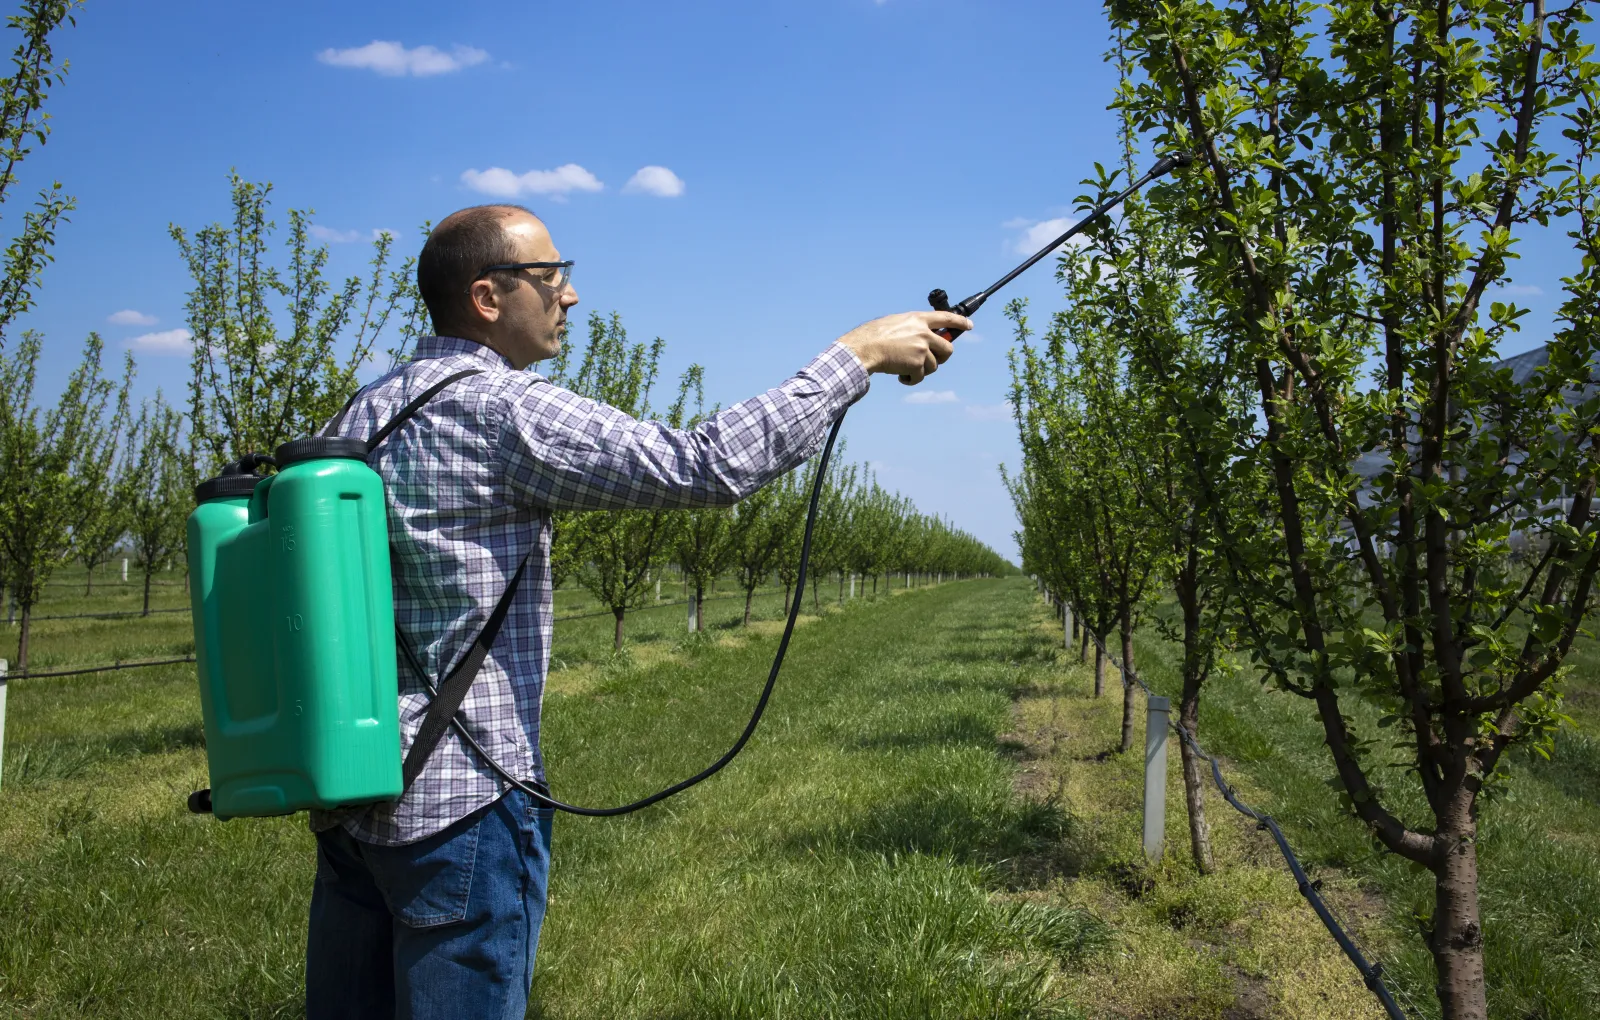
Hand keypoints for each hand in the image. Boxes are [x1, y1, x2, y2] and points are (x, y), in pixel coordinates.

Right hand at [836, 311, 969, 384]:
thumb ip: (912, 328)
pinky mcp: (917, 364)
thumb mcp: (896, 323)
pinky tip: (901, 377)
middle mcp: (923, 332)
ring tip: (905, 369)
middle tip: (931, 361)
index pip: (946, 318)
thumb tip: (924, 338)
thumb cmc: (874, 336)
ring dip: (921, 371)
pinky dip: (911, 379)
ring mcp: (922, 348)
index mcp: (918, 319)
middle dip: (942, 357)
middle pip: (948, 348)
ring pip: (934, 366)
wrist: (864, 348)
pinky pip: (921, 377)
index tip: (969, 325)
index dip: (959, 322)